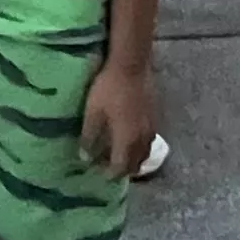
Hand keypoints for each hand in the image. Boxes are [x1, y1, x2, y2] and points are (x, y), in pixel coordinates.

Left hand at [78, 58, 157, 179]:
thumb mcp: (93, 112)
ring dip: (132, 159)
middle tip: (107, 166)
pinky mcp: (154, 117)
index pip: (121, 167)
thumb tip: (85, 157)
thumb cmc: (109, 89)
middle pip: (136, 164)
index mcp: (127, 140)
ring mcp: (151, 128)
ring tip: (118, 154)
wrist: (131, 66)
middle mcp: (142, 138)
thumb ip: (89, 137)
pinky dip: (139, 147)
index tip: (98, 173)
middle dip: (123, 169)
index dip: (110, 174)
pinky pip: (148, 141)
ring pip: (144, 153)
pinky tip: (129, 137)